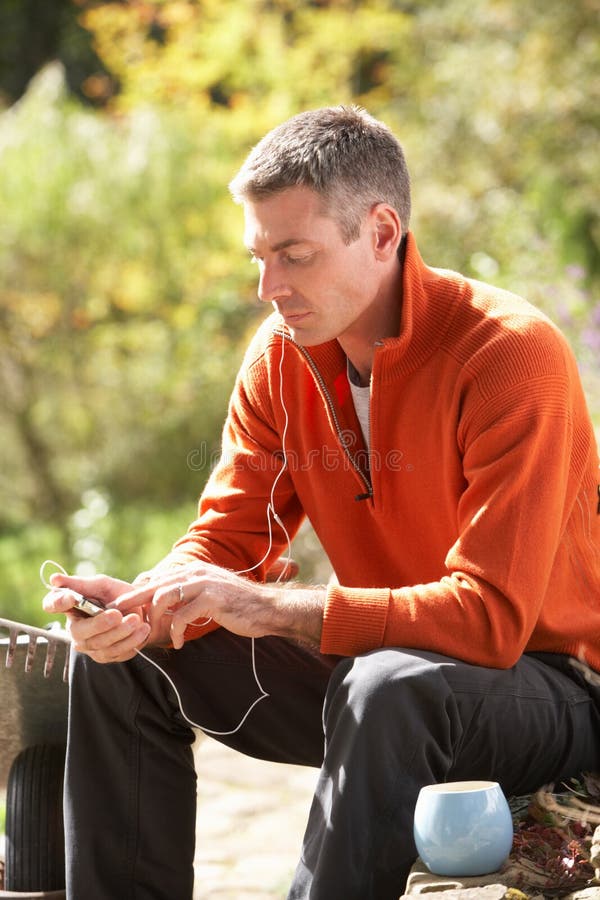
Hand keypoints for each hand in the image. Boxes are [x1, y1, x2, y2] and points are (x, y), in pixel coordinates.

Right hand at [43, 573, 155, 662]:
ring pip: (100, 644)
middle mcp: (76, 629)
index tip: (70, 598)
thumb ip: (81, 583)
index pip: (53, 605)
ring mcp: (90, 645)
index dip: (58, 602)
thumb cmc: (117, 595)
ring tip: (136, 619)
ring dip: (120, 632)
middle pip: (79, 632)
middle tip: (117, 614)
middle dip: (100, 624)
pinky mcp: (106, 656)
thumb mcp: (102, 585)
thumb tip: (54, 579)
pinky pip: (116, 652)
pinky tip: (143, 629)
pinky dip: (131, 640)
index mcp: (70, 607)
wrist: (141, 610)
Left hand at [115, 561, 324, 649]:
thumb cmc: (239, 607)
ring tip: (152, 635)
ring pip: (164, 598)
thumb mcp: (210, 597)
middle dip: (133, 602)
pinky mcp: (212, 599)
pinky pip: (183, 616)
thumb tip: (165, 603)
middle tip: (115, 616)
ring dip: (155, 620)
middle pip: (154, 585)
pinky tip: (177, 644)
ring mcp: (204, 584)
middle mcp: (196, 573)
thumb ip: (189, 595)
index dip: (137, 592)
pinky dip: (175, 632)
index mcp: (194, 571)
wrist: (269, 610)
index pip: (157, 579)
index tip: (120, 606)